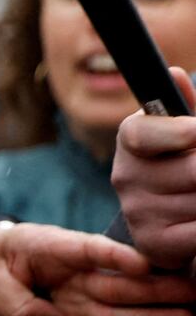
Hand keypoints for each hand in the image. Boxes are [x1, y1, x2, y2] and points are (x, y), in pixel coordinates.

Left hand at [0, 221, 194, 315]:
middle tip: (191, 293)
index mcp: (51, 250)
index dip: (116, 255)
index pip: (87, 249)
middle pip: (117, 284)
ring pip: (119, 313)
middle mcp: (73, 278)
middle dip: (154, 290)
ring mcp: (78, 303)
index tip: (143, 263)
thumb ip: (16, 302)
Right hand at [112, 66, 195, 270]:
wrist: (166, 221)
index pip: (145, 134)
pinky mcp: (153, 242)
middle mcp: (125, 175)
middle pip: (192, 172)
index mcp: (130, 140)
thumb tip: (176, 74)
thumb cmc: (182, 164)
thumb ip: (184, 106)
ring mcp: (137, 211)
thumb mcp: (183, 132)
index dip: (179, 132)